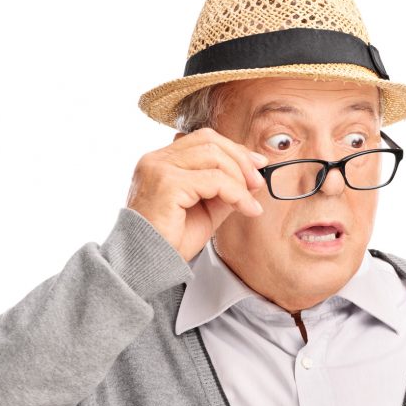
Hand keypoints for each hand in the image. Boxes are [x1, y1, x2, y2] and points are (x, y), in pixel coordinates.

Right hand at [126, 127, 268, 261]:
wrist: (147, 264)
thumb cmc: (170, 241)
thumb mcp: (206, 210)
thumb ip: (224, 190)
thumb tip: (253, 177)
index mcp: (162, 162)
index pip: (203, 140)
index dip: (234, 149)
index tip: (257, 165)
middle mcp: (156, 160)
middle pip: (209, 141)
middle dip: (241, 160)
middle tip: (258, 183)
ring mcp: (159, 169)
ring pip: (213, 156)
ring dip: (240, 178)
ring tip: (249, 202)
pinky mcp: (167, 184)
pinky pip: (214, 180)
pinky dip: (236, 193)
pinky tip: (245, 208)